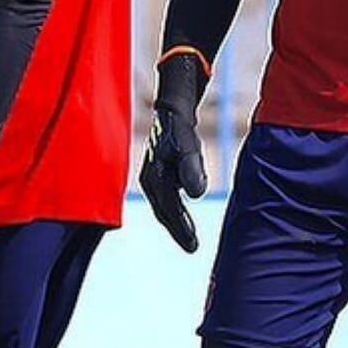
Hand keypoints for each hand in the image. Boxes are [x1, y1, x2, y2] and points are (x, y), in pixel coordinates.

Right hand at [139, 52, 208, 252]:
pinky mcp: (161, 168)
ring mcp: (154, 173)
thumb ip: (191, 167)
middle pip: (163, 210)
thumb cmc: (178, 122)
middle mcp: (150, 177)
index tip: (193, 246)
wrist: (172, 100)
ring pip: (164, 204)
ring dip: (175, 220)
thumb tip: (197, 194)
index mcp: (153, 176)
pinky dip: (175, 207)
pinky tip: (183, 212)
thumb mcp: (186, 143)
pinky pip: (166, 195)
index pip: (167, 209)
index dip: (180, 229)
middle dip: (177, 229)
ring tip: (188, 237)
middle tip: (192, 247)